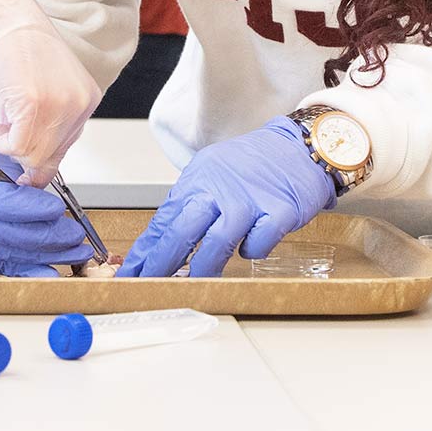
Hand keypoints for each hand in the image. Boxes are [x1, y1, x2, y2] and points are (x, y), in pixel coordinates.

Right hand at [0, 0, 97, 185]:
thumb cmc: (15, 43)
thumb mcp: (43, 86)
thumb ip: (46, 120)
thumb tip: (32, 162)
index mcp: (87, 96)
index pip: (65, 146)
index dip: (38, 155)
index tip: (19, 157)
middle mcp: (80, 102)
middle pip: (50, 157)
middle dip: (22, 154)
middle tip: (2, 136)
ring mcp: (60, 104)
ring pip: (33, 156)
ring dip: (8, 147)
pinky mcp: (35, 104)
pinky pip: (17, 146)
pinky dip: (0, 141)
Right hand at [0, 137, 96, 277]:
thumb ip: (12, 173)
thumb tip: (45, 196)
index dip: (29, 208)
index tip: (57, 207)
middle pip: (3, 233)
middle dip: (46, 236)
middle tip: (75, 233)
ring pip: (3, 254)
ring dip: (43, 256)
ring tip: (74, 252)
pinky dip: (25, 270)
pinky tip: (50, 272)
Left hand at [117, 118, 335, 278]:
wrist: (301, 145)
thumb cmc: (255, 164)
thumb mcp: (214, 173)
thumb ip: (192, 204)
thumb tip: (162, 242)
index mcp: (199, 178)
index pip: (164, 219)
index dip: (146, 250)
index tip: (131, 271)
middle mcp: (220, 188)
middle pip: (182, 231)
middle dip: (161, 263)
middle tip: (149, 284)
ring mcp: (249, 200)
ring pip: (216, 243)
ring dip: (203, 268)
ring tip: (196, 283)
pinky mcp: (279, 211)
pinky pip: (258, 243)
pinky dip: (251, 250)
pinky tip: (250, 246)